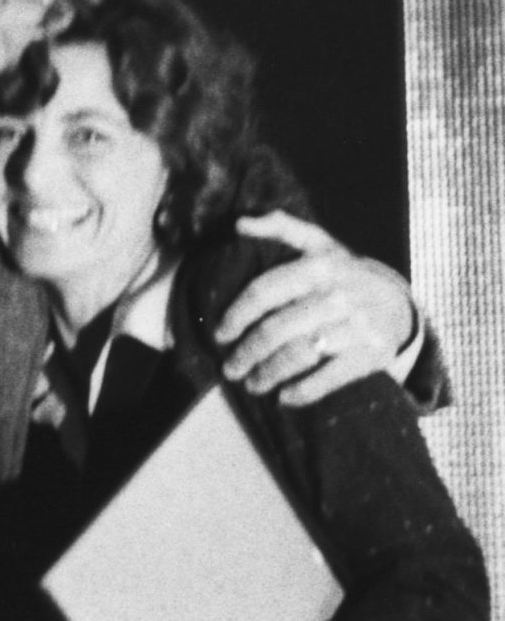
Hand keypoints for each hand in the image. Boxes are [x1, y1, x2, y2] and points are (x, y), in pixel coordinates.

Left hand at [215, 211, 416, 406]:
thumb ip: (281, 227)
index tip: (220, 334)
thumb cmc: (345, 274)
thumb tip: (239, 223)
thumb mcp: (319, 243)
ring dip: (268, 374)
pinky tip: (284, 397)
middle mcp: (336, 295)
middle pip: (277, 329)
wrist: (400, 305)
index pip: (265, 290)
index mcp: (318, 266)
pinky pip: (329, 378)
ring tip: (251, 384)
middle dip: (247, 352)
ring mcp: (355, 327)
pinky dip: (303, 392)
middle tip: (230, 368)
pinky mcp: (370, 355)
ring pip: (299, 355)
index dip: (237, 314)